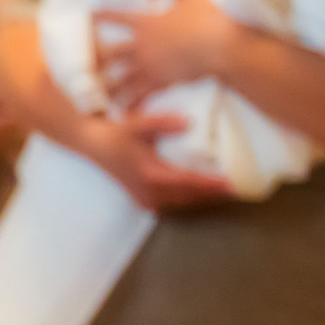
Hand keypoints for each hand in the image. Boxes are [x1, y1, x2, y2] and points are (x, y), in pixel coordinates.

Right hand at [70, 112, 235, 213]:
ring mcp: (143, 196)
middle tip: (235, 189)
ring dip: (200, 198)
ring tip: (220, 191)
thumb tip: (188, 122)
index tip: (230, 183)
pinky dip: (186, 198)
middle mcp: (148, 190)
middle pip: (188, 197)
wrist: (90, 144)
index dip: (211, 184)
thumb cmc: (113, 134)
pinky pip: (170, 202)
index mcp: (150, 174)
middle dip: (211, 194)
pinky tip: (196, 193)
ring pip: (180, 202)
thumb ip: (162, 123)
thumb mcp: (137, 124)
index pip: (188, 182)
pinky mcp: (140, 196)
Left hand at [95, 0, 236, 110]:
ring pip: (121, 78)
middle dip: (95, 58)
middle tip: (81, 64)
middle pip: (110, 53)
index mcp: (145, 23)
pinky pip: (142, 95)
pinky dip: (131, 104)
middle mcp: (142, 46)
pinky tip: (122, 113)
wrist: (223, 49)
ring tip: (94, 94)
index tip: (87, 16)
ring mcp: (150, 67)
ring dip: (108, 85)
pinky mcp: (163, 82)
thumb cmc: (207, 19)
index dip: (100, 16)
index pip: (115, 17)